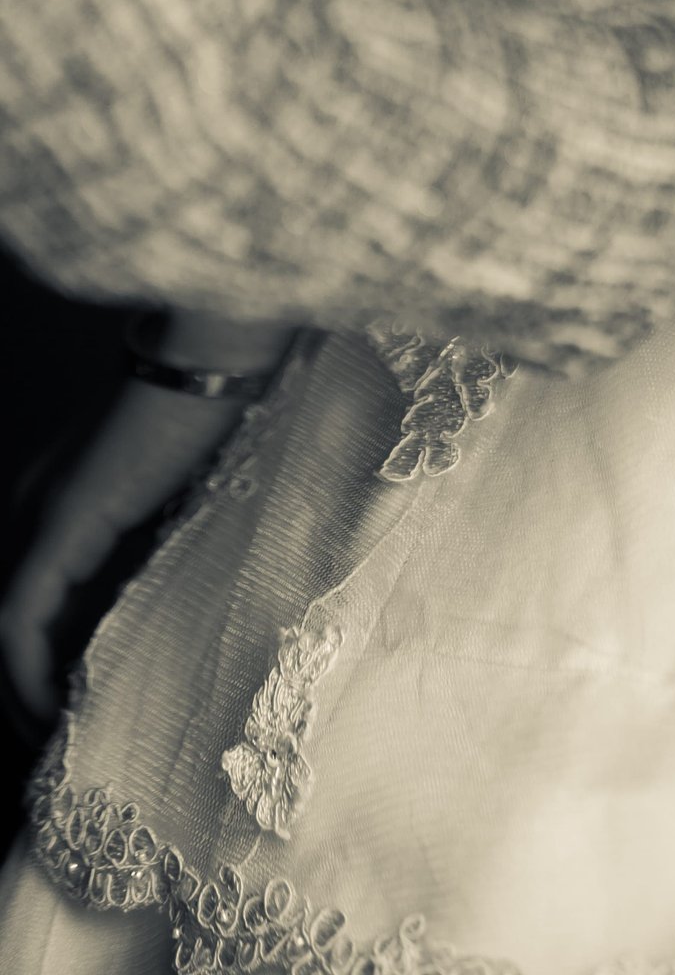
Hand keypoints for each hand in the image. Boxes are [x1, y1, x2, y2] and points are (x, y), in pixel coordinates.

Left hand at [0, 383, 248, 723]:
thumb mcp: (192, 501)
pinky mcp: (56, 524)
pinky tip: (57, 712)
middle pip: (15, 623)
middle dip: (32, 690)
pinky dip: (26, 674)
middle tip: (70, 748)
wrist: (218, 354)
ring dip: (24, 693)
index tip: (86, 718)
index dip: (53, 664)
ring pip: (5, 629)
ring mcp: (38, 514)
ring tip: (64, 743)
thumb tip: (177, 622)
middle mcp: (35, 509)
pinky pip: (17, 620)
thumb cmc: (224, 410)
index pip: (40, 604)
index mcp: (67, 503)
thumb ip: (166, 552)